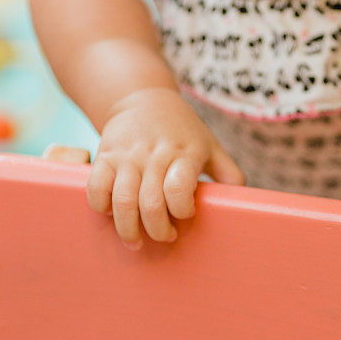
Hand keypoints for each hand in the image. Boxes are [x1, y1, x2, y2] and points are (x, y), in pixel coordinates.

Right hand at [87, 88, 243, 248]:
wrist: (142, 98)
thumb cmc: (183, 131)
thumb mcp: (210, 145)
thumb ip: (228, 172)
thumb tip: (243, 201)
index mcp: (186, 153)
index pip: (179, 190)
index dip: (182, 211)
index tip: (186, 217)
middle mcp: (156, 154)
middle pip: (151, 204)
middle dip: (158, 230)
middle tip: (165, 237)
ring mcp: (128, 155)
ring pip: (123, 201)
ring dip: (128, 229)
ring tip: (136, 241)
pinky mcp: (105, 155)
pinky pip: (97, 188)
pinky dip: (102, 207)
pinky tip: (112, 214)